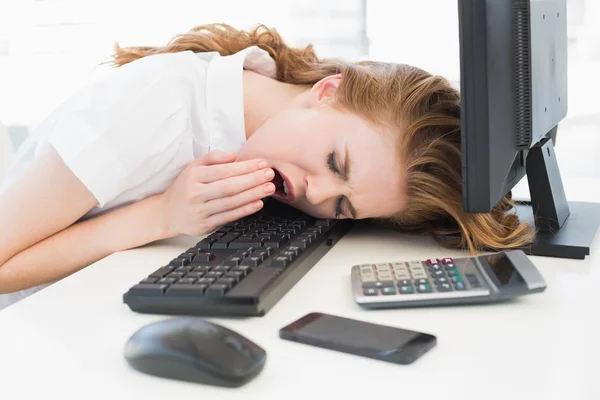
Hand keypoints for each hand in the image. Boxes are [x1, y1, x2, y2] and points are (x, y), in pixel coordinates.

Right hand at [160, 150, 274, 236]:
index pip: (224, 171)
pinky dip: (245, 210)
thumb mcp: (194, 167)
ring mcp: (200, 211)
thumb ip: (212, 158)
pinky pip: (228, 217)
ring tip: (269, 188)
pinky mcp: (205, 226)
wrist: (167, 213)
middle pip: (229, 187)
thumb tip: (233, 156)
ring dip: (253, 195)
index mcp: (194, 176)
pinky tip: (258, 203)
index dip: (246, 167)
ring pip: (231, 202)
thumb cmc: (186, 187)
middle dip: (253, 180)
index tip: (262, 163)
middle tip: (270, 174)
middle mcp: (196, 194)